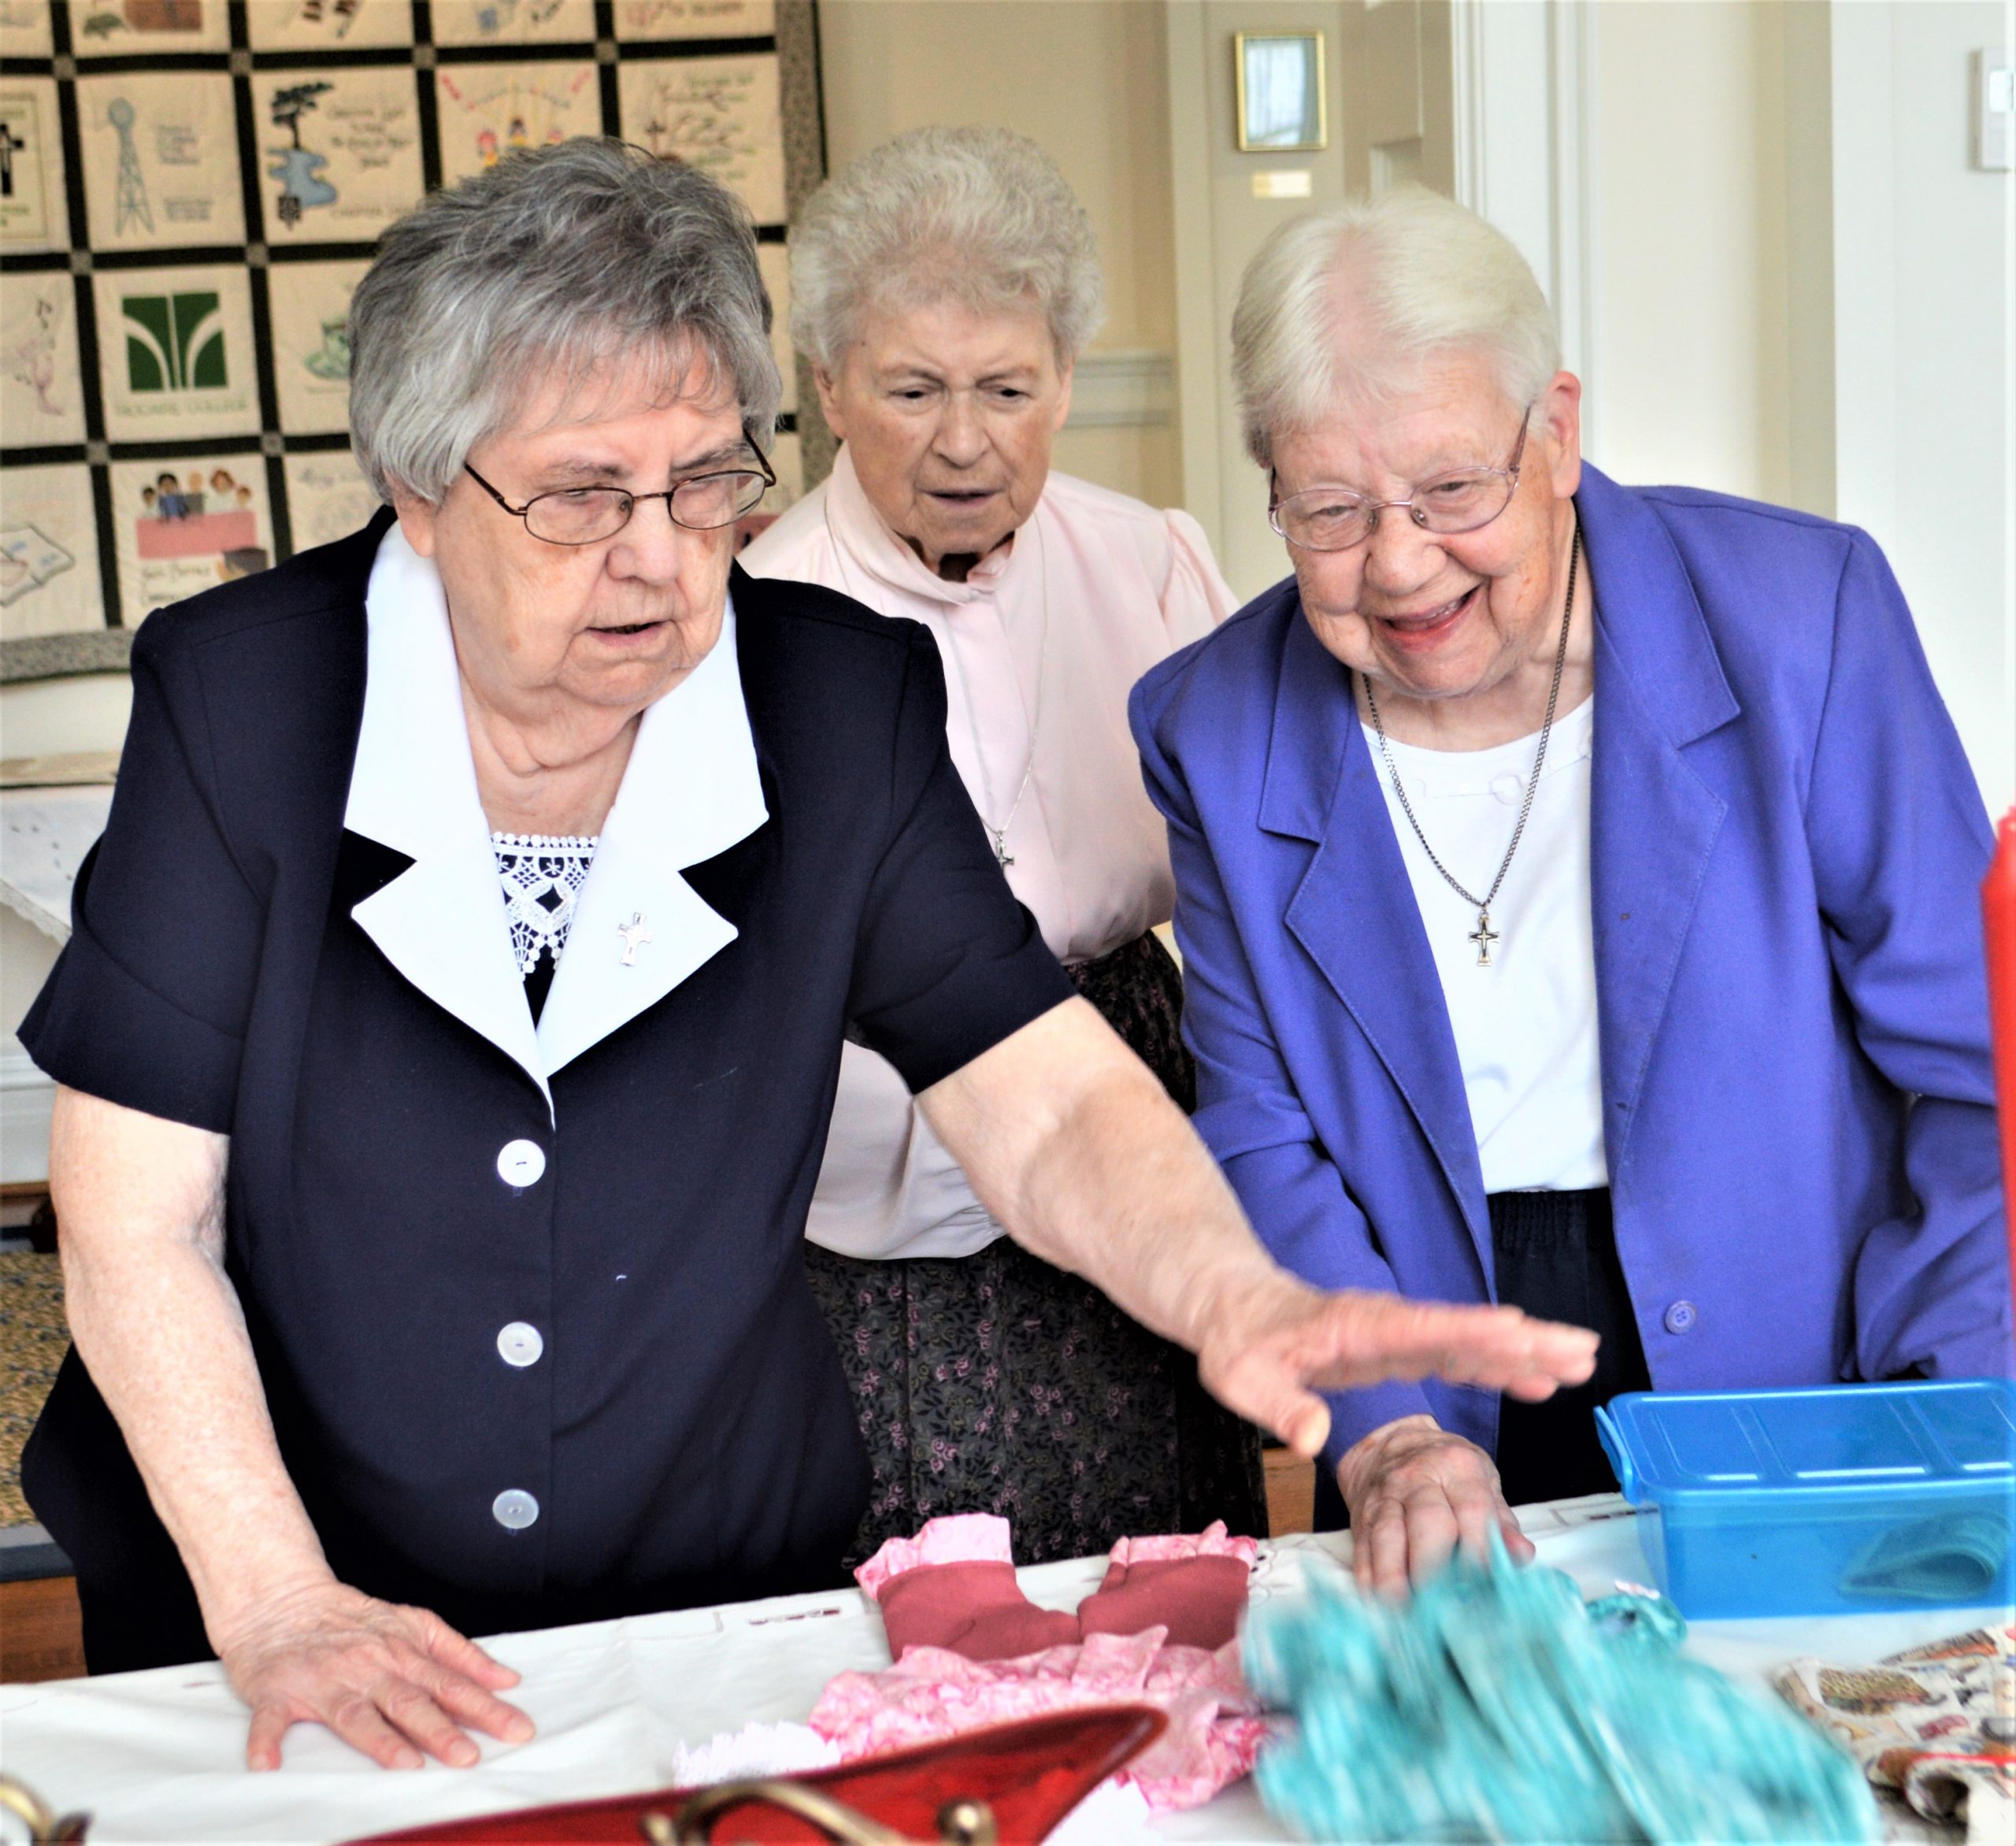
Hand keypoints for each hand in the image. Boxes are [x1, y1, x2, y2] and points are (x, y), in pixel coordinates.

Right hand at [214, 1576, 535, 1769]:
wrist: (283, 1601)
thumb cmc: (351, 1620)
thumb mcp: (414, 1625)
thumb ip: (459, 1653)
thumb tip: (505, 1678)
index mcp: (401, 1652)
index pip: (451, 1683)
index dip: (484, 1707)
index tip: (513, 1727)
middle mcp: (367, 1666)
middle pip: (410, 1701)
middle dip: (442, 1729)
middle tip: (469, 1755)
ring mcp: (324, 1681)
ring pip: (356, 1715)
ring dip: (381, 1741)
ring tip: (405, 1763)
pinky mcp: (277, 1692)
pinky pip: (270, 1720)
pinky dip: (266, 1741)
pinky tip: (267, 1763)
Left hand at [1195, 1278, 1598, 1458]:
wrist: (1235, 1308)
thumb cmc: (1239, 1343)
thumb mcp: (1243, 1380)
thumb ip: (1280, 1408)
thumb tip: (1313, 1438)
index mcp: (1354, 1328)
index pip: (1421, 1329)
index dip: (1471, 1333)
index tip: (1520, 1331)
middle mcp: (1387, 1324)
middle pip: (1464, 1331)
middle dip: (1523, 1340)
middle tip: (1582, 1349)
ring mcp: (1398, 1334)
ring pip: (1471, 1342)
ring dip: (1524, 1351)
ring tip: (1582, 1362)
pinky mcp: (1400, 1347)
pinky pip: (1457, 1355)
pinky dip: (1497, 1365)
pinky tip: (1534, 1381)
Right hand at [1338, 1414, 1532, 1597]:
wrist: (1391, 1444)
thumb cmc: (1446, 1469)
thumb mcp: (1482, 1481)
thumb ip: (1502, 1522)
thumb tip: (1521, 1555)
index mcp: (1457, 1467)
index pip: (1472, 1510)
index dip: (1480, 1551)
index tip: (1485, 1585)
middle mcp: (1417, 1478)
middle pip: (1428, 1522)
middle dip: (1436, 1566)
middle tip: (1444, 1604)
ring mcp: (1385, 1496)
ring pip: (1388, 1536)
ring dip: (1395, 1576)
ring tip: (1406, 1610)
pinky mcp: (1361, 1515)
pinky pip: (1362, 1547)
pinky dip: (1368, 1576)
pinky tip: (1376, 1601)